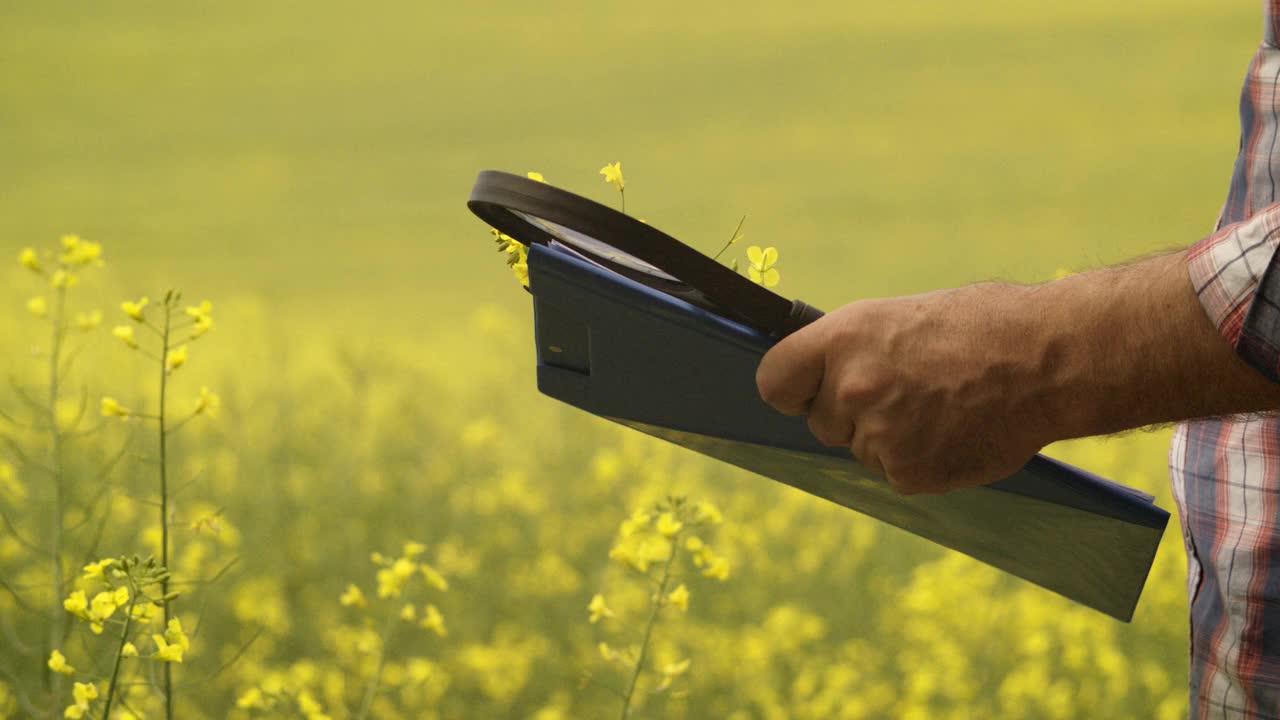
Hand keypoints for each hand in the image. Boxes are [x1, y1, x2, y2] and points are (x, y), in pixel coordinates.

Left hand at [756, 283, 1054, 494]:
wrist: (1048, 359)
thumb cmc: (981, 326)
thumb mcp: (899, 317)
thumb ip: (851, 350)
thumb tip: (819, 379)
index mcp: (844, 339)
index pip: (773, 382)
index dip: (792, 388)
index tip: (805, 390)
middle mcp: (852, 388)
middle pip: (819, 421)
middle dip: (850, 413)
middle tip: (903, 390)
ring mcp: (879, 436)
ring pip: (859, 449)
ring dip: (888, 437)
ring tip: (939, 405)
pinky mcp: (908, 475)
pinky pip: (894, 474)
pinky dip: (918, 460)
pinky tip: (953, 430)